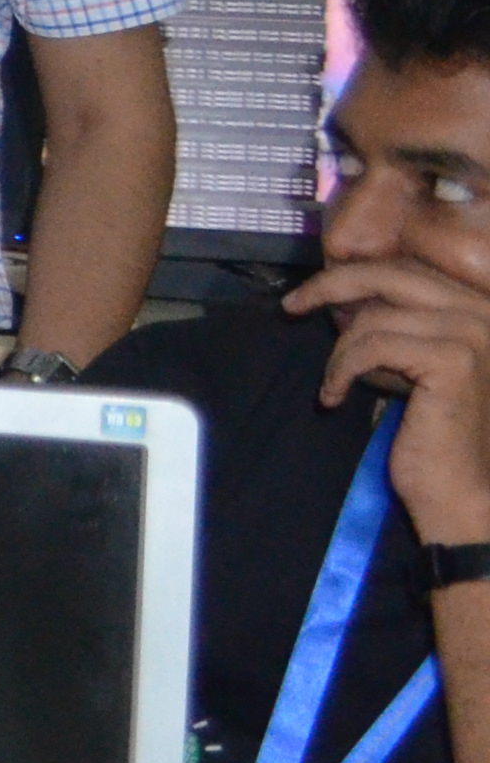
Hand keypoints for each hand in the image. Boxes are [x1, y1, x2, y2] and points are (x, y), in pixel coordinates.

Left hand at [294, 252, 489, 545]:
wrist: (462, 494)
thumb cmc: (434, 433)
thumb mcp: (414, 364)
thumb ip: (397, 324)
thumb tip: (345, 291)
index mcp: (481, 308)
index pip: (408, 268)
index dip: (354, 275)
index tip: (313, 293)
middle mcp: (486, 313)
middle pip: (391, 274)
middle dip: (331, 284)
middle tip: (291, 306)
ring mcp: (475, 333)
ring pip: (375, 317)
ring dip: (340, 351)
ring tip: (334, 384)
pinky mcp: (454, 360)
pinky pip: (371, 345)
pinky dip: (341, 370)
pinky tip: (334, 398)